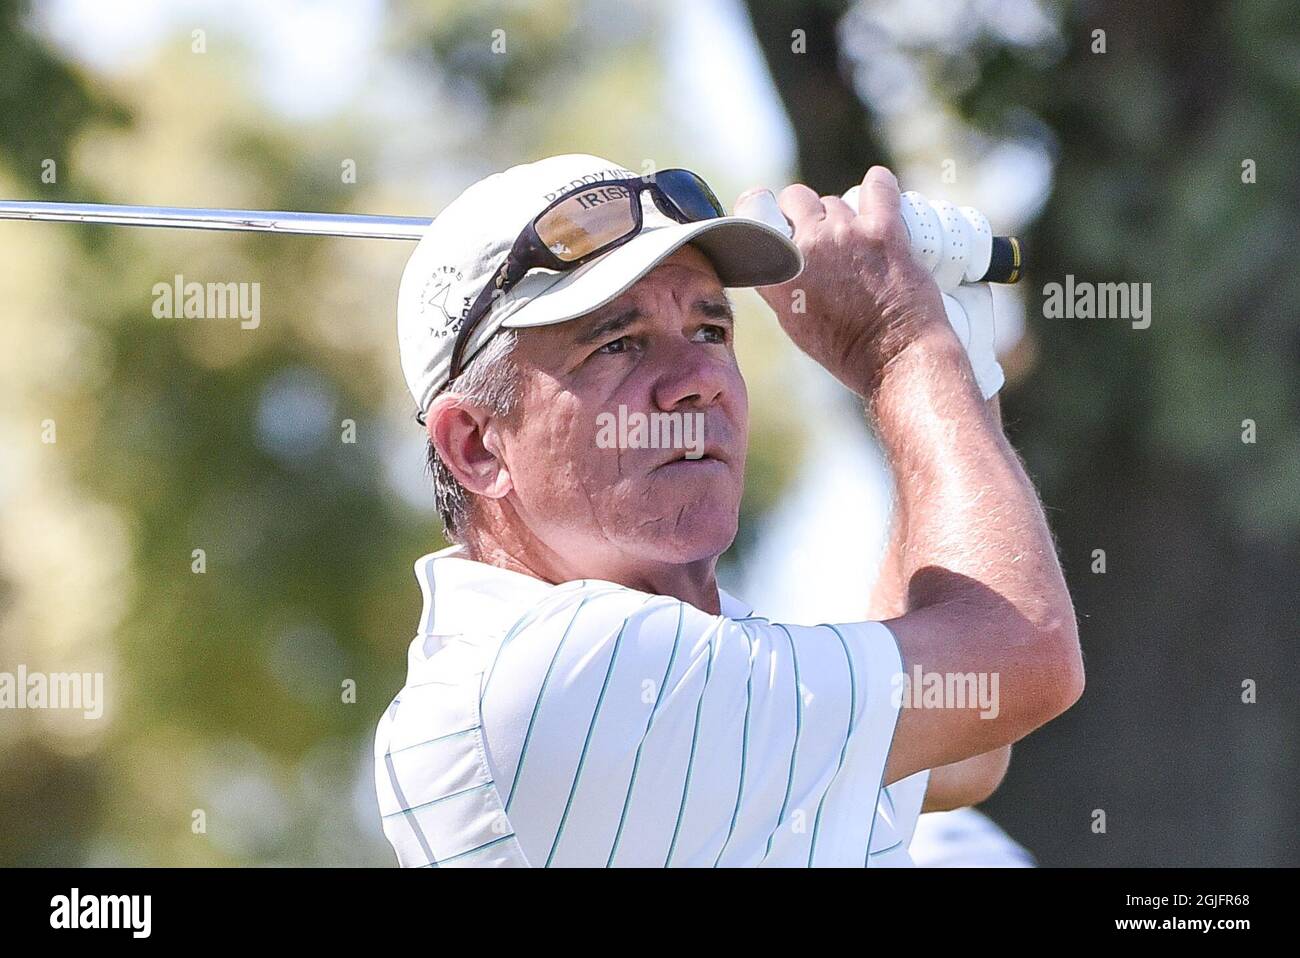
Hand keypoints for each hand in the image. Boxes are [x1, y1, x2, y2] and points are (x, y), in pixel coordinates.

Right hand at [746, 166, 952, 396]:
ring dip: (843, 215)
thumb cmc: (847, 349)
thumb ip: (780, 282)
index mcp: (775, 273)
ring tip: (857, 241)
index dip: (762, 206)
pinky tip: (879, 194)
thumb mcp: (793, 321)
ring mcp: (843, 235)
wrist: (895, 358)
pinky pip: (878, 187)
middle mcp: (804, 248)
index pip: (753, 212)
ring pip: (835, 201)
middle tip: (821, 232)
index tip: (773, 213)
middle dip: (805, 210)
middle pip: (796, 198)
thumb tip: (780, 254)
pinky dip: (878, 187)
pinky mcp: (882, 231)